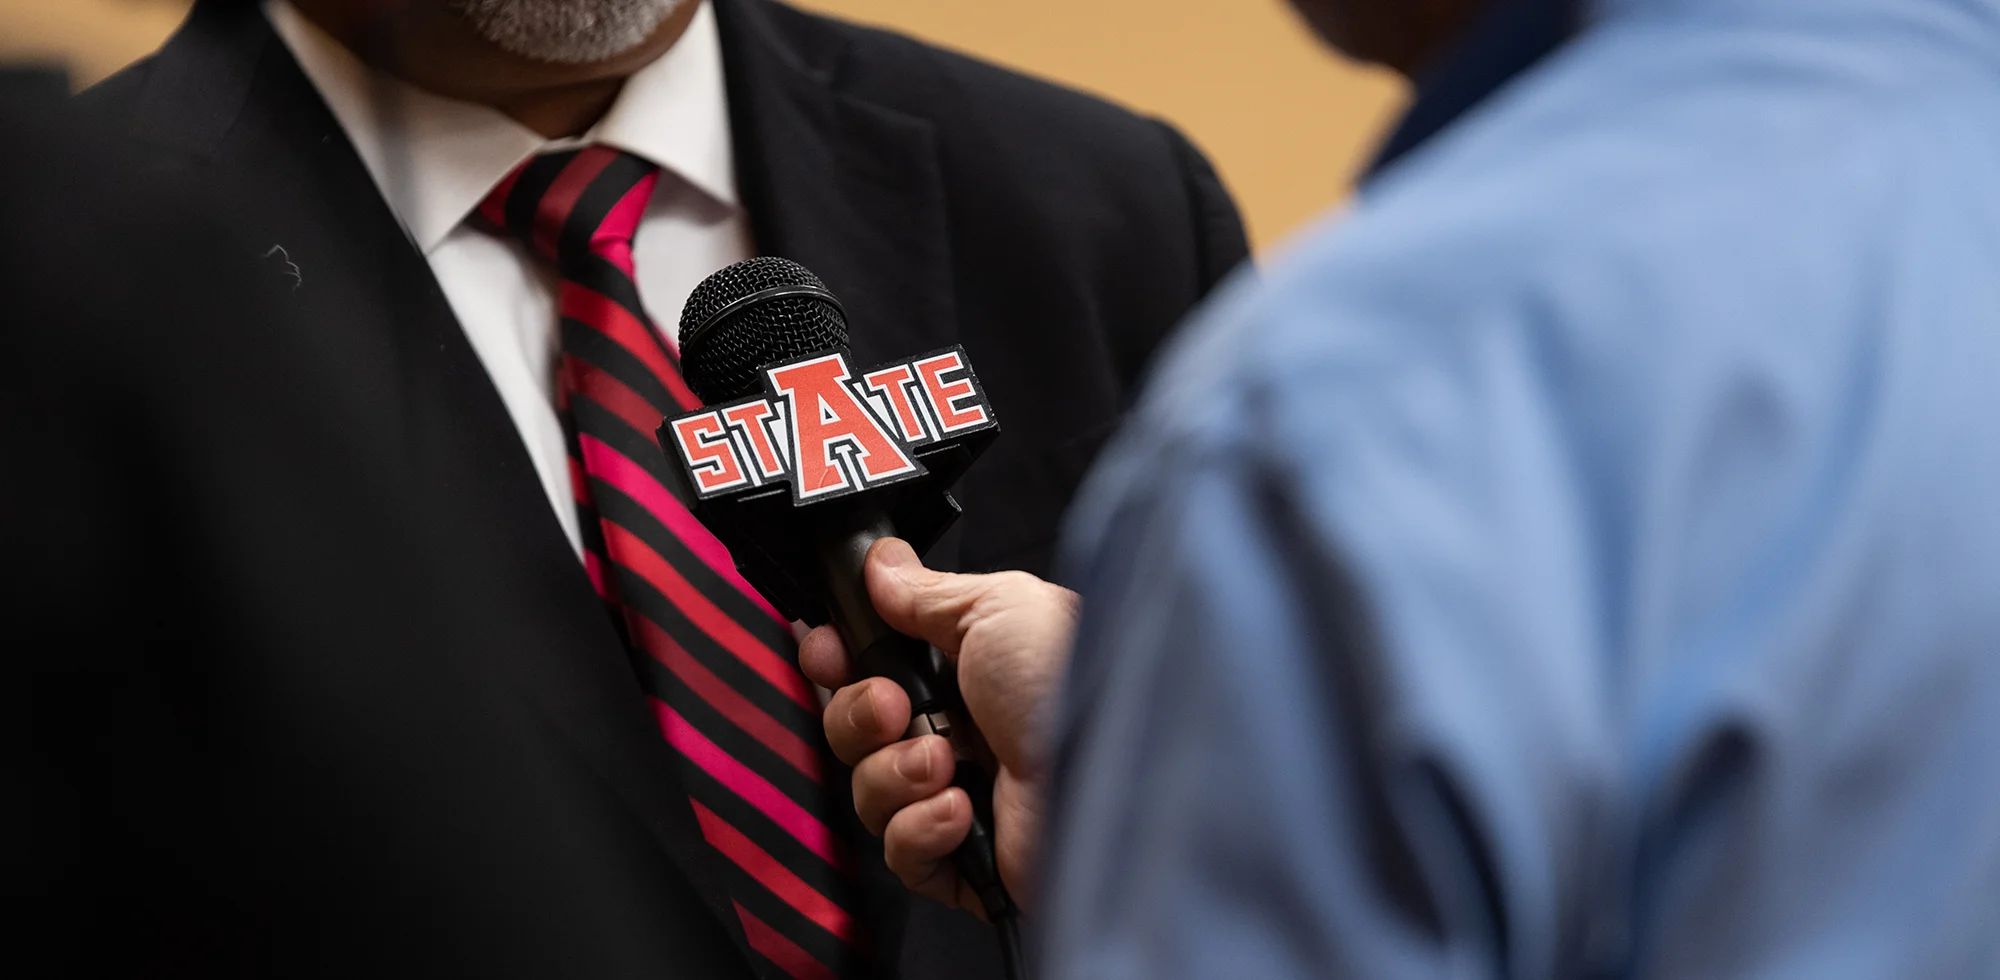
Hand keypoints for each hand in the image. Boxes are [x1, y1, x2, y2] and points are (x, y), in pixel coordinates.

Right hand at [799, 538, 1076, 914]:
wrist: (1115, 776)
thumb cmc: (1072, 682)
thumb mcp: (998, 608)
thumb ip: (927, 593)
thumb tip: (881, 564)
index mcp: (964, 672)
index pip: (870, 668)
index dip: (836, 661)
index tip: (825, 650)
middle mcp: (961, 734)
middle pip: (854, 728)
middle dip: (859, 714)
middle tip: (896, 707)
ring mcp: (961, 799)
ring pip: (868, 792)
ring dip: (896, 773)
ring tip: (949, 763)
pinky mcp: (964, 863)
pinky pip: (900, 853)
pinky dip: (921, 829)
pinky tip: (963, 810)